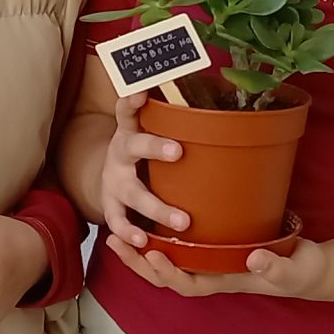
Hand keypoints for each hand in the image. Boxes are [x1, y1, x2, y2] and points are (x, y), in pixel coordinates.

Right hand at [98, 91, 188, 248]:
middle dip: (154, 147)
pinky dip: (129, 232)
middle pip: (133, 146)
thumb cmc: (143, 150)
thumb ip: (176, 122)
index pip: (128, 110)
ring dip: (156, 207)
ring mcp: (113, 181)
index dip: (132, 100)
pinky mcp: (110, 205)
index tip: (140, 92)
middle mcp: (120, 152)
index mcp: (132, 130)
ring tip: (182, 221)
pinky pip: (117, 220)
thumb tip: (225, 106)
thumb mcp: (150, 130)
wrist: (107, 174)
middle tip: (178, 151)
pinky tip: (143, 242)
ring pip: (132, 193)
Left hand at [104, 233, 333, 300]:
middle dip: (139, 262)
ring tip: (116, 232)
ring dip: (141, 248)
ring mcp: (212, 260)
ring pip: (169, 259)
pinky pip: (182, 245)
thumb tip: (252, 259)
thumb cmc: (300, 271)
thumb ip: (275, 266)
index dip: (168, 272)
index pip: (188, 283)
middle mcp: (212, 272)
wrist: (310, 267)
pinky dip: (161, 235)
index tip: (152, 254)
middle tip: (114, 241)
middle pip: (167, 274)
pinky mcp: (215, 244)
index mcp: (225, 281)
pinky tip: (147, 217)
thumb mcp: (292, 270)